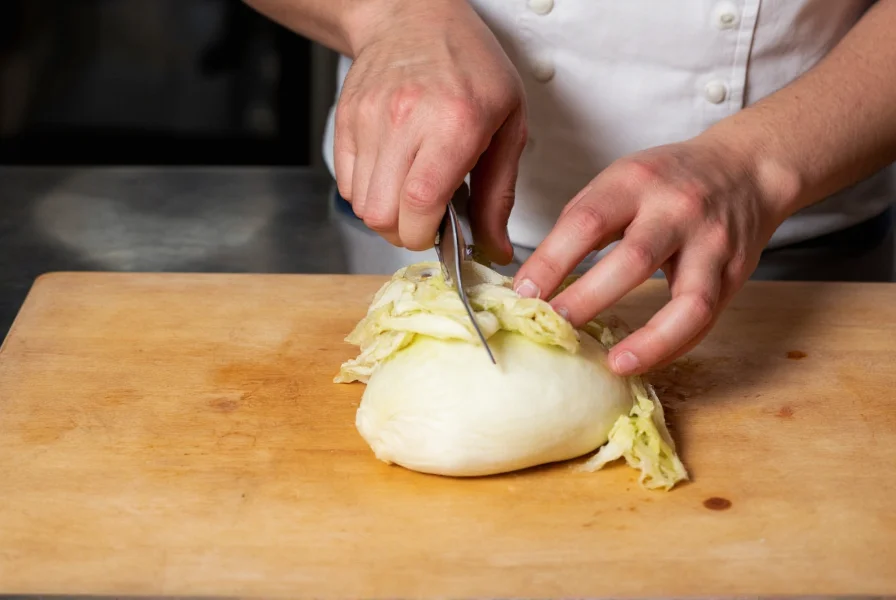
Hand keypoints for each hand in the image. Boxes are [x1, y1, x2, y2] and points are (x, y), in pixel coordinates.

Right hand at [336, 0, 525, 262]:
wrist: (413, 16)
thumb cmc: (470, 66)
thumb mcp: (508, 124)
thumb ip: (498, 194)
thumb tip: (494, 250)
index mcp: (454, 123)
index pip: (420, 204)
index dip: (426, 234)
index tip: (441, 234)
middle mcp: (406, 119)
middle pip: (383, 214)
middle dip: (405, 232)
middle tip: (426, 218)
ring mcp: (369, 119)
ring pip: (361, 205)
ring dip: (386, 215)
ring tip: (410, 194)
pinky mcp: (346, 120)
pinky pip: (346, 184)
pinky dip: (367, 193)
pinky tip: (392, 174)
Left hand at [514, 135, 789, 375]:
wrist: (746, 167)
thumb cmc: (667, 180)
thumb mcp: (621, 180)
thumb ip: (582, 221)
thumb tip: (535, 279)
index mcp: (636, 181)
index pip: (586, 221)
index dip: (551, 260)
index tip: (523, 293)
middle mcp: (677, 209)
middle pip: (633, 259)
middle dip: (589, 298)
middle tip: (555, 327)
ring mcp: (711, 243)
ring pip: (688, 301)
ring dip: (650, 340)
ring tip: (616, 363)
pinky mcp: (735, 273)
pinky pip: (706, 318)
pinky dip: (674, 345)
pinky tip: (644, 360)